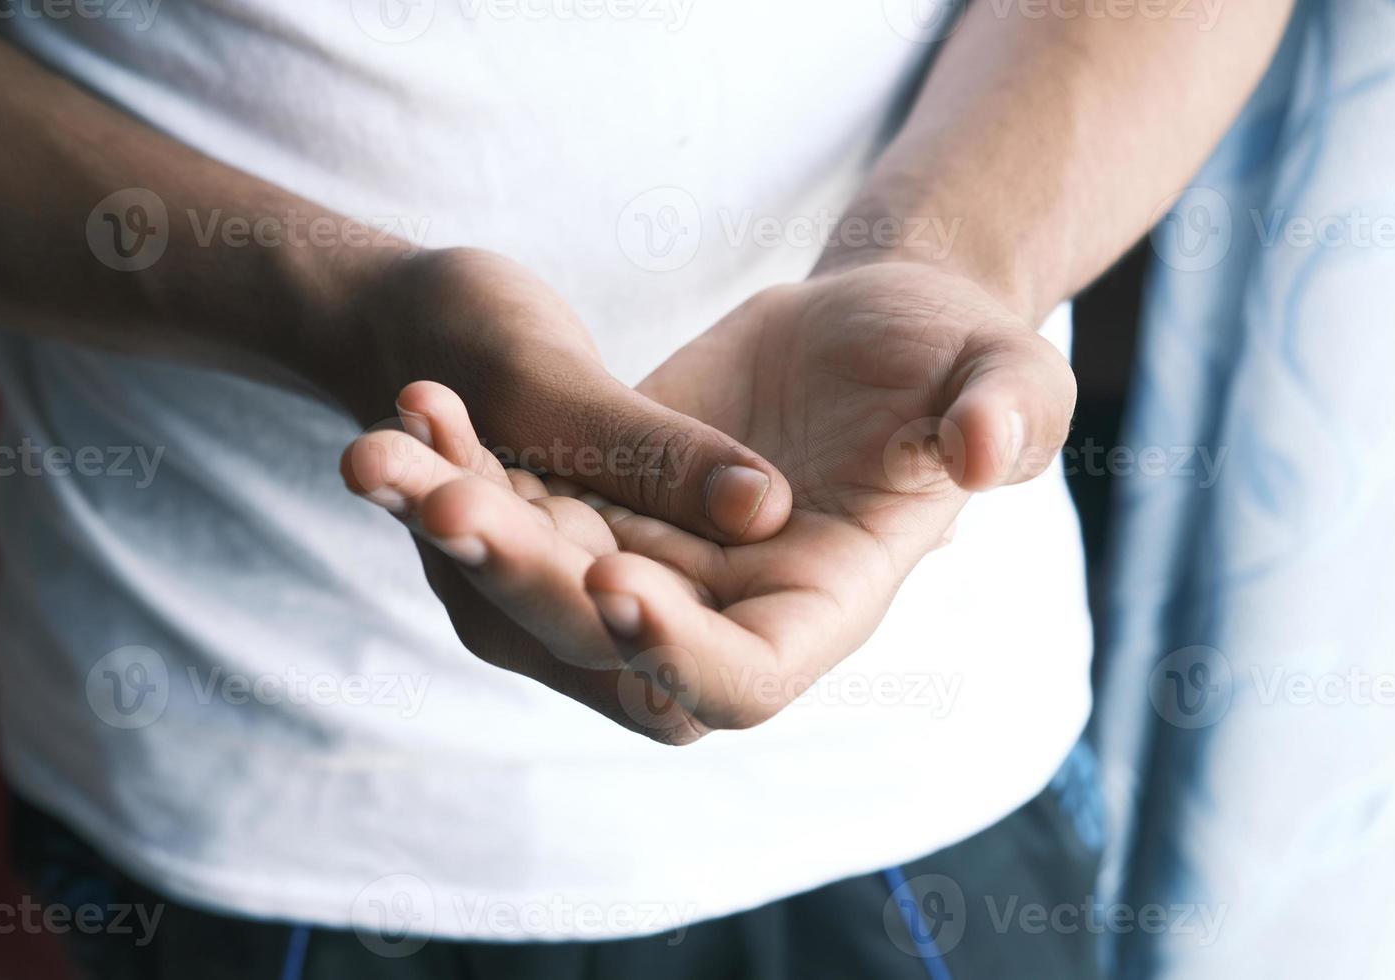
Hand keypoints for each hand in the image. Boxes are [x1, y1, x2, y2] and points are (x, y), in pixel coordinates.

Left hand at [344, 261, 1074, 740]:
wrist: (866, 327)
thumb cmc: (951, 353)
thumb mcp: (1002, 369)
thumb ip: (1007, 412)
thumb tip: (979, 453)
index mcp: (827, 601)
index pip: (747, 680)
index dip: (679, 655)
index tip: (616, 581)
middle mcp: (725, 608)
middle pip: (605, 647)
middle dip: (525, 586)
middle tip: (450, 506)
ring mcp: (655, 562)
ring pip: (532, 587)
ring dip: (455, 531)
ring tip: (387, 450)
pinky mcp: (600, 503)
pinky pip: (513, 511)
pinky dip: (456, 467)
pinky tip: (416, 405)